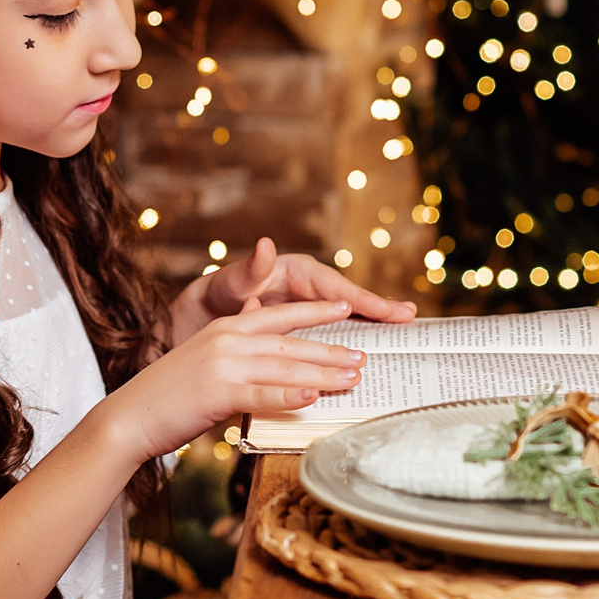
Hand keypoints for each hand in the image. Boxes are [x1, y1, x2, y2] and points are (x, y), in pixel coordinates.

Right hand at [99, 299, 365, 462]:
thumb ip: (240, 362)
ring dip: (323, 373)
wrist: (129, 416)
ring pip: (284, 367)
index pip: (279, 315)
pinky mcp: (218, 392)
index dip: (314, 310)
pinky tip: (312, 397)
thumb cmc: (170, 397)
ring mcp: (223, 364)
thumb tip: (279, 374)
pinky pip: (262, 394)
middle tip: (362, 357)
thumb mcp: (206, 365)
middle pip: (291, 344)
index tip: (344, 306)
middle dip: (330, 350)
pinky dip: (290, 395)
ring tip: (353, 378)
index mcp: (225, 328)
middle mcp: (227, 340)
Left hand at [171, 237, 416, 345]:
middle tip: (409, 318)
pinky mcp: (298, 329)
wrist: (190, 328)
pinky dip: (347, 341)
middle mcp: (301, 289)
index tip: (384, 310)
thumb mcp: (225, 287)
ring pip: (343, 317)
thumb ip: (247, 271)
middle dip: (377, 308)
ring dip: (371, 324)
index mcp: (290, 272)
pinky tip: (368, 352)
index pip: (332, 286)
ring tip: (404, 330)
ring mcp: (302, 310)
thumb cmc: (208, 302)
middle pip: (346, 299)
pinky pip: (328, 334)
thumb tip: (266, 246)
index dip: (360, 298)